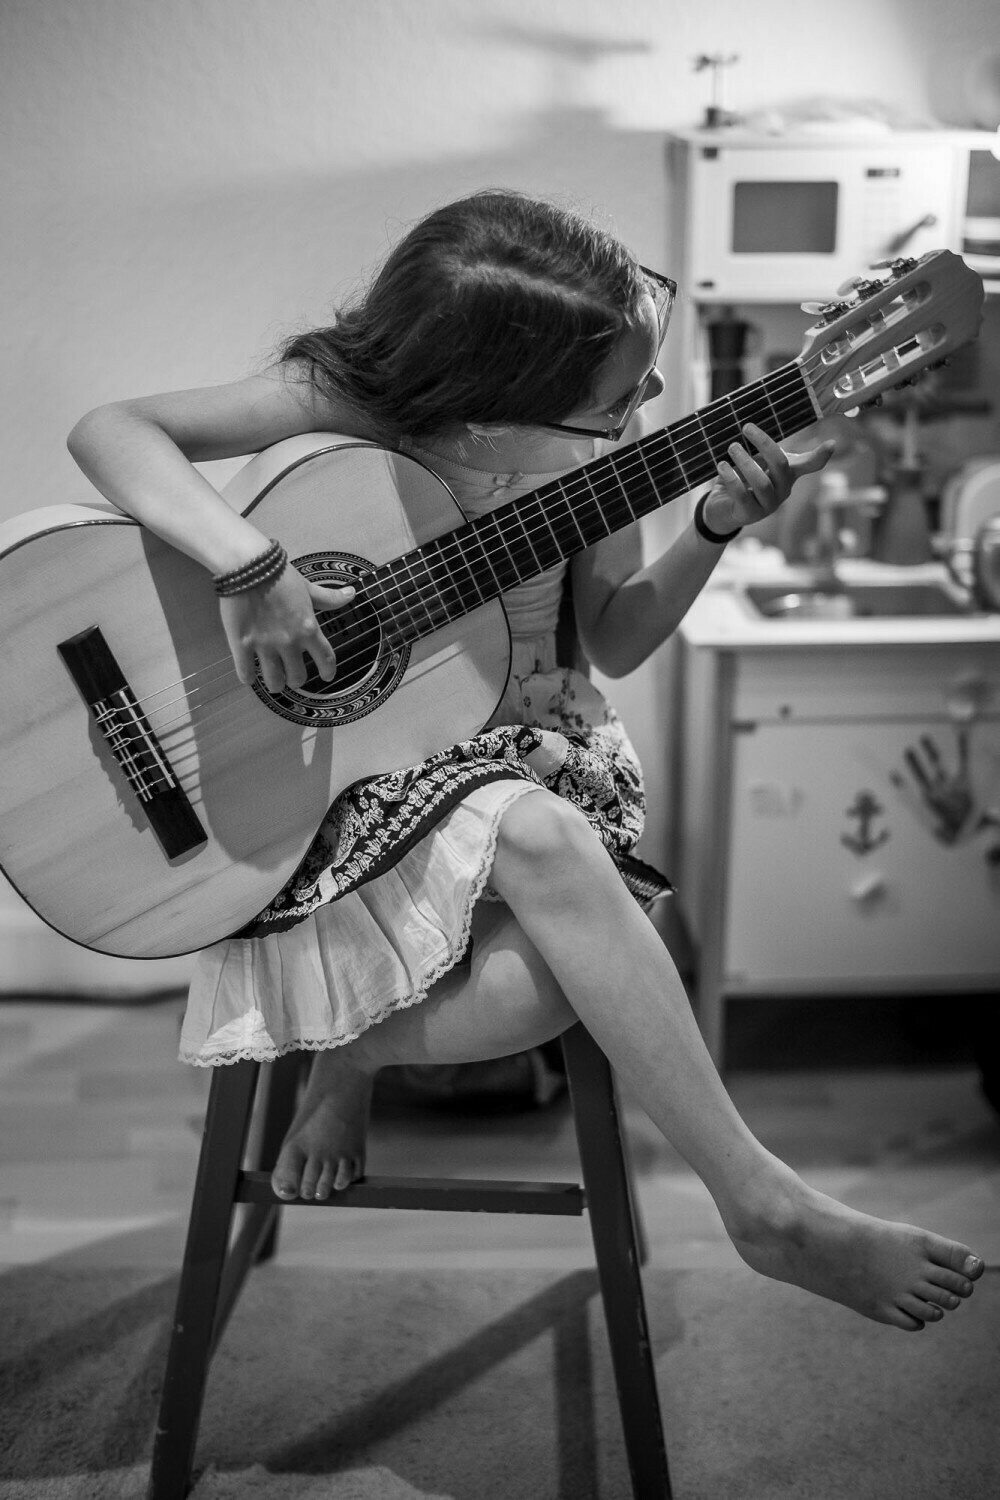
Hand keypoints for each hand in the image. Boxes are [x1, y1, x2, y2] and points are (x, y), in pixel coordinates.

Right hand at [219, 564, 356, 691]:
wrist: (249, 565)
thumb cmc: (280, 575)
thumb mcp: (308, 587)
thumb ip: (329, 598)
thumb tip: (352, 594)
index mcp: (308, 629)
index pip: (326, 659)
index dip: (328, 671)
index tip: (327, 677)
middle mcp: (290, 643)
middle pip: (298, 678)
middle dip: (296, 679)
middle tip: (291, 675)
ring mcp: (265, 646)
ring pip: (274, 682)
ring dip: (275, 683)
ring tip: (273, 679)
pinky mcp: (242, 645)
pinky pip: (246, 674)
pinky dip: (248, 678)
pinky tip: (249, 675)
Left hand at [702, 423, 836, 533]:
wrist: (722, 507)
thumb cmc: (743, 478)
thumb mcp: (757, 461)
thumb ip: (764, 448)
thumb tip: (756, 424)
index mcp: (788, 474)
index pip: (810, 465)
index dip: (821, 456)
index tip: (832, 444)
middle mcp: (783, 490)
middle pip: (781, 465)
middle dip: (763, 444)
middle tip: (746, 427)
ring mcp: (768, 505)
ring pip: (761, 482)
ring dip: (745, 462)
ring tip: (731, 447)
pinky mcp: (749, 514)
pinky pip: (742, 494)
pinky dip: (731, 477)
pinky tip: (721, 465)